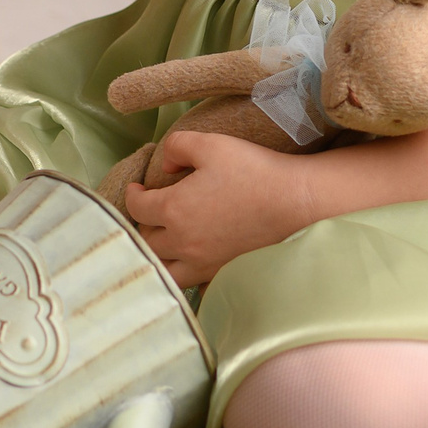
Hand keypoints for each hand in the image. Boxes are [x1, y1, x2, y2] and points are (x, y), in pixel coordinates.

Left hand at [121, 130, 313, 287]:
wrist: (296, 203)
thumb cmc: (253, 171)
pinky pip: (193, 283)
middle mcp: (183, 242)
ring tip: (165, 242)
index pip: (137, 208)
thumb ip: (177, 147)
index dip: (132, 196)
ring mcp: (203, 263)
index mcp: (174, 210)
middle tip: (151, 213)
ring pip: (164, 270)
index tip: (137, 189)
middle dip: (143, 225)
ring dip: (158, 256)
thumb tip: (166, 166)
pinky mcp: (223, 273)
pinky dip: (185, 272)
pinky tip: (191, 261)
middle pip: (146, 242)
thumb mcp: (210, 144)